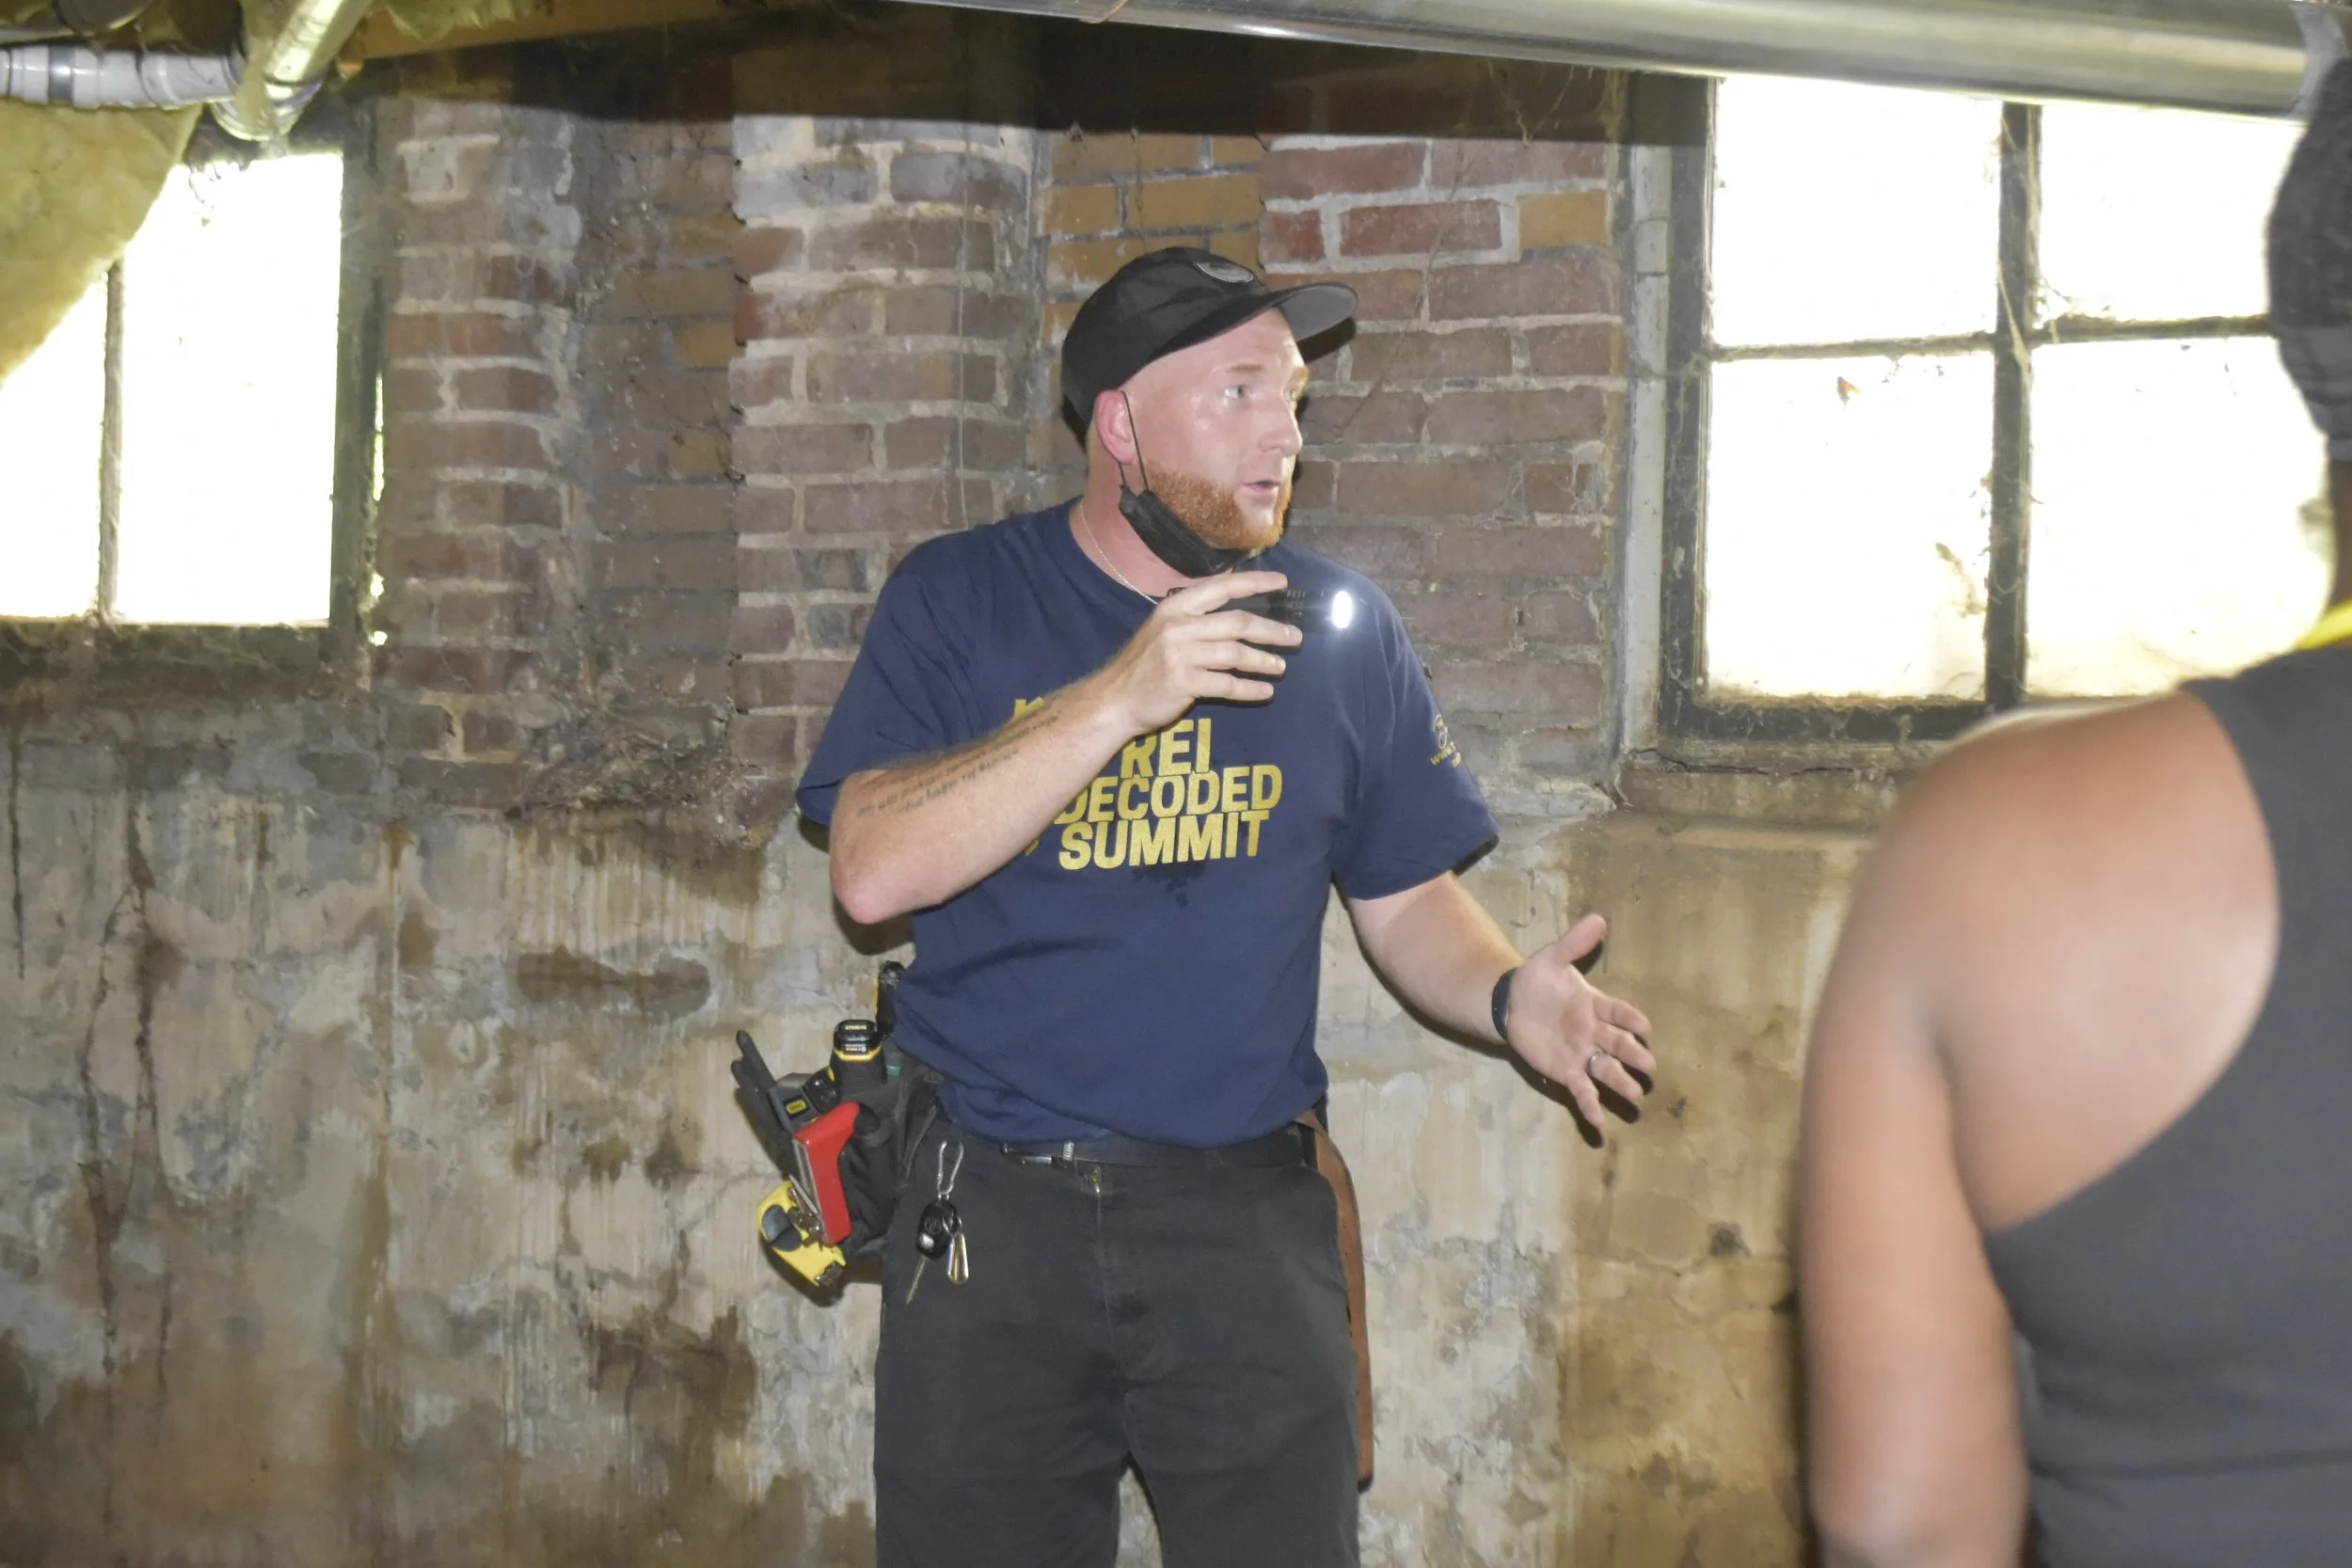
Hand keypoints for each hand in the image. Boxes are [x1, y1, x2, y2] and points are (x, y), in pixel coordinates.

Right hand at [1092, 570, 1303, 735]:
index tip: (1282, 583)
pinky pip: (1227, 684)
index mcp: (1175, 607)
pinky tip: (1264, 692)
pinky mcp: (1184, 683)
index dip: (1254, 583)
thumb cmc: (1143, 665)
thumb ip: (1195, 615)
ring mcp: (1180, 655)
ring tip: (1281, 666)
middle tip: (1294, 637)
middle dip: (1271, 630)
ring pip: (1235, 653)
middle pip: (1237, 623)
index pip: (1222, 588)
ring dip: (1263, 660)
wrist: (1114, 699)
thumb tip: (1233, 596)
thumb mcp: (1163, 628)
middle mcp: (1179, 626)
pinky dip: (1249, 689)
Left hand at [1506, 913, 1655, 1129]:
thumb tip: (1598, 918)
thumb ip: (1574, 943)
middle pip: (1618, 1045)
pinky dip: (1591, 1105)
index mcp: (1595, 1004)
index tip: (1644, 1026)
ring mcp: (1583, 1053)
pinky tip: (1599, 1122)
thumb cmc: (1538, 980)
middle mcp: (1595, 1032)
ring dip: (1620, 1082)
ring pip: (1606, 1070)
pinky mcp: (1567, 1071)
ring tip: (1636, 1095)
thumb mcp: (1553, 959)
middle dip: (1633, 1055)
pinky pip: (1582, 1090)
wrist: (1511, 1003)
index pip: (1617, 1012)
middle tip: (1649, 1066)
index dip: (1630, 1019)